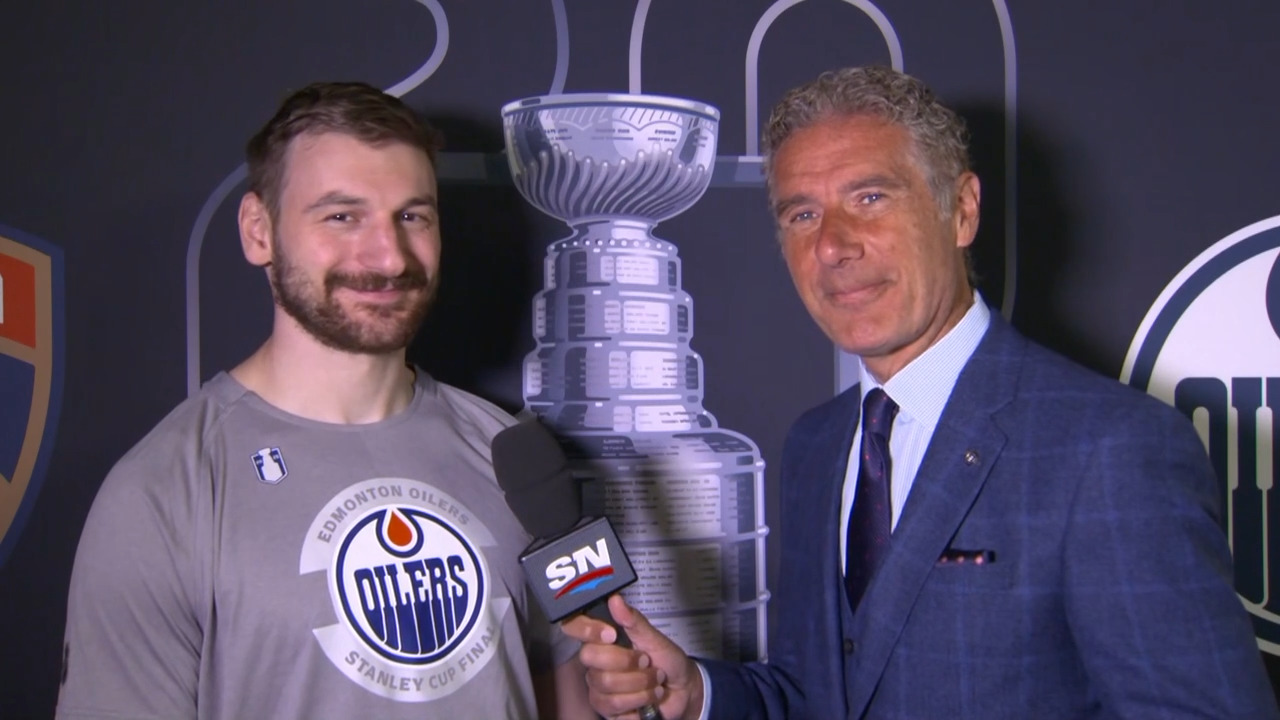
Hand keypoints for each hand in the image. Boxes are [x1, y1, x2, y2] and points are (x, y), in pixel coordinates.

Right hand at [561, 594, 703, 719]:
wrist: (682, 690)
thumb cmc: (666, 660)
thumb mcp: (655, 638)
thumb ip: (634, 620)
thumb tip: (616, 599)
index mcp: (603, 639)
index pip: (574, 626)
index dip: (586, 629)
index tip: (611, 635)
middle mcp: (595, 662)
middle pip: (591, 658)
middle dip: (628, 662)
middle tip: (647, 661)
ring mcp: (598, 686)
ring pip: (607, 684)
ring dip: (641, 684)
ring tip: (655, 681)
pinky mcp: (606, 708)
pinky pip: (614, 706)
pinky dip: (640, 701)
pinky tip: (649, 697)